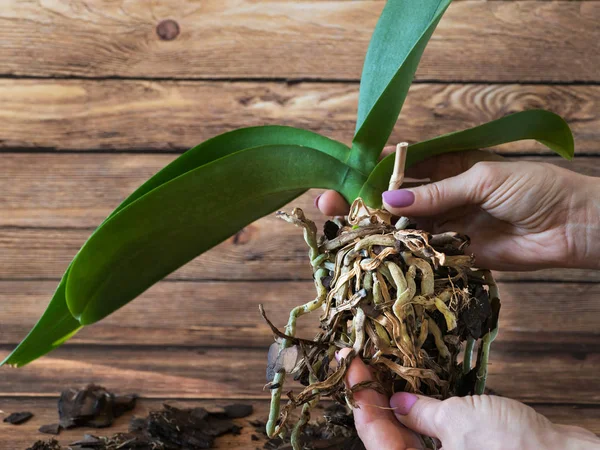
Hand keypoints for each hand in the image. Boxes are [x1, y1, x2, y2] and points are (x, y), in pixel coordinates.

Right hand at [316, 150, 599, 270]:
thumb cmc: (535, 188)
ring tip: (345, 235)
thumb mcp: (483, 179)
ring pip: (405, 229)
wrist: (574, 225)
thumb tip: (388, 201)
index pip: (401, 170)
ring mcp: (448, 227)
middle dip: (364, 205)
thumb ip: (437, 193)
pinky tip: (377, 258)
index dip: (371, 175)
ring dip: (379, 233)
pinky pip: (424, 255)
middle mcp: (442, 198)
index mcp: (448, 169)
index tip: (343, 179)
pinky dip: (403, 257)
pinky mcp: (456, 255)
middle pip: (396, 202)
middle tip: (328, 207)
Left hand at [338, 348, 599, 449]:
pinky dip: (418, 414)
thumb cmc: (513, 448)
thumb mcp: (458, 422)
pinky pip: (429, 436)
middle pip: (385, 437)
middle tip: (361, 365)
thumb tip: (398, 402)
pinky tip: (412, 389)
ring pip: (405, 437)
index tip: (351, 367)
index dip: (359, 398)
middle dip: (371, 400)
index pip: (374, 435)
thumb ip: (422, 413)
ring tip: (381, 371)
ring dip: (392, 405)